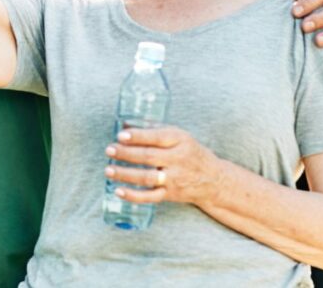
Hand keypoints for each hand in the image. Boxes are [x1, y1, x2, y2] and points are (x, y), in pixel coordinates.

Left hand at [104, 125, 223, 207]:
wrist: (214, 180)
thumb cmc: (190, 152)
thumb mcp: (179, 136)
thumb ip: (154, 129)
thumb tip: (124, 125)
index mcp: (180, 141)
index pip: (157, 137)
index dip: (138, 136)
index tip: (120, 135)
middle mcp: (178, 160)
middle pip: (149, 157)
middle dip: (126, 154)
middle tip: (109, 150)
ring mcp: (174, 179)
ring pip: (147, 178)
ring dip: (125, 174)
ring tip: (109, 170)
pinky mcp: (171, 194)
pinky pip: (150, 197)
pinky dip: (133, 196)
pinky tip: (118, 191)